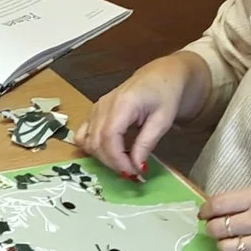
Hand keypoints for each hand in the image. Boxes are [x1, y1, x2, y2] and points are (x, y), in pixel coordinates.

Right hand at [75, 53, 204, 177]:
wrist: (161, 77)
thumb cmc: (166, 95)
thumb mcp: (163, 120)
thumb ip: (147, 143)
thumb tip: (137, 167)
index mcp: (122, 103)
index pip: (110, 137)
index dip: (118, 160)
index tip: (133, 173)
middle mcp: (103, 105)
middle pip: (96, 142)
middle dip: (112, 163)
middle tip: (132, 174)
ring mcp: (96, 108)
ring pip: (88, 141)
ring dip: (102, 158)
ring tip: (123, 164)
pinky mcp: (94, 112)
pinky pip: (84, 134)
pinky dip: (93, 148)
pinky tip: (109, 154)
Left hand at [202, 185, 250, 250]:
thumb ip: (250, 199)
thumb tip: (221, 208)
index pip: (218, 204)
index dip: (206, 210)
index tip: (205, 213)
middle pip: (218, 228)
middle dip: (213, 228)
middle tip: (219, 229)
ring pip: (226, 249)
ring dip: (224, 246)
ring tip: (232, 242)